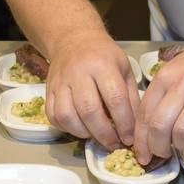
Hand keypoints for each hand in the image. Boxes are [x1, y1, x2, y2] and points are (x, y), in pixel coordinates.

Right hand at [43, 32, 139, 149]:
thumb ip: (130, 97)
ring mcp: (60, 82)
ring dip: (83, 133)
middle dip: (104, 133)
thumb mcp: (124, 68)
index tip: (130, 138)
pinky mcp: (47, 90)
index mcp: (103, 65)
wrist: (73, 39)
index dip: (124, 123)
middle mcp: (79, 72)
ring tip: (96, 136)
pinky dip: (66, 128)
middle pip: (89, 109)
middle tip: (114, 144)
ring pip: (67, 115)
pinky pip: (53, 116)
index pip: (115, 98)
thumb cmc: (103, 56)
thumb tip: (136, 128)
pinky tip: (80, 128)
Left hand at [132, 42, 183, 164]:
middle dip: (159, 148)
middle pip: (160, 126)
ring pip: (183, 133)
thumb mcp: (177, 71)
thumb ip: (162, 96)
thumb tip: (147, 132)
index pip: (144, 114)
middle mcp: (183, 84)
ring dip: (183, 145)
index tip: (143, 156)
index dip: (141, 140)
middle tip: (165, 152)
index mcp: (166, 76)